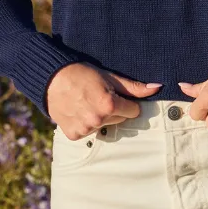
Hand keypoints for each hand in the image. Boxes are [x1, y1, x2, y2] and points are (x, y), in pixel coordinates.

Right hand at [46, 64, 160, 140]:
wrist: (50, 78)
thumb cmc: (81, 73)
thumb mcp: (109, 77)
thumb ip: (134, 87)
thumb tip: (157, 88)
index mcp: (109, 106)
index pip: (133, 111)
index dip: (126, 102)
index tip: (114, 94)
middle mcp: (98, 120)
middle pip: (119, 119)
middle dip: (113, 109)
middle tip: (97, 96)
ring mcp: (85, 129)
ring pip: (104, 126)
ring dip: (99, 117)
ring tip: (86, 102)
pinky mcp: (74, 135)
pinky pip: (88, 132)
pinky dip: (85, 123)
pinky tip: (78, 111)